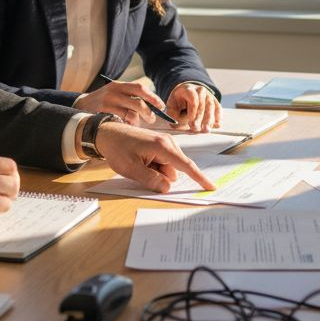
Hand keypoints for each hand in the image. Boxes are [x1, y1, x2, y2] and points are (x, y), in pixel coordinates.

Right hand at [73, 79, 166, 125]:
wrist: (79, 108)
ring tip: (135, 125)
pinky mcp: (102, 115)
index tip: (160, 106)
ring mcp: (107, 104)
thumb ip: (130, 97)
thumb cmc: (103, 103)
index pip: (140, 88)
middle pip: (138, 103)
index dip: (152, 97)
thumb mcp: (114, 94)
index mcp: (118, 85)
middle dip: (148, 113)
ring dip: (137, 122)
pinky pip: (121, 123)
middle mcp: (112, 92)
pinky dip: (127, 127)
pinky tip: (125, 128)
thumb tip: (152, 107)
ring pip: (130, 115)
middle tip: (152, 119)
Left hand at [94, 122, 217, 192]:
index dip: (199, 178)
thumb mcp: (131, 169)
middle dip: (161, 176)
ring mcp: (164, 143)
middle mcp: (168, 142)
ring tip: (138, 163)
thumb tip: (167, 187)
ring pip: (168, 168)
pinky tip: (140, 161)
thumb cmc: (118, 148)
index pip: (186, 165)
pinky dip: (154, 166)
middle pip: (174, 170)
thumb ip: (151, 180)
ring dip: (156, 171)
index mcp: (162, 146)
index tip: (211, 187)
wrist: (108, 133)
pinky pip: (163, 163)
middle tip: (140, 169)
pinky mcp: (160, 145)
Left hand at [166, 83, 221, 131]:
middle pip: (203, 105)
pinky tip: (216, 125)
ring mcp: (208, 95)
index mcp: (188, 89)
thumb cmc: (178, 102)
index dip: (193, 113)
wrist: (184, 94)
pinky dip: (218, 117)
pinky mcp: (214, 100)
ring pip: (211, 107)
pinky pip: (218, 108)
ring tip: (206, 130)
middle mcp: (200, 90)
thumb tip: (183, 126)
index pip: (193, 100)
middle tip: (197, 129)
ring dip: (209, 120)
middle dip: (200, 119)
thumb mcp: (172, 107)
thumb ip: (176, 116)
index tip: (190, 123)